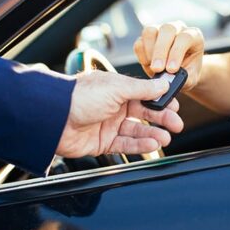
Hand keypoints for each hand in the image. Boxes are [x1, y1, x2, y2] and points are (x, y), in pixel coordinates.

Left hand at [56, 70, 183, 157]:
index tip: (175, 105)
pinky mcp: (102, 143)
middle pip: (143, 113)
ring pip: (136, 131)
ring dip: (152, 134)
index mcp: (116, 88)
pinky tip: (152, 144)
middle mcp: (113, 106)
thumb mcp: (116, 88)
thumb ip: (142, 89)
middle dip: (161, 119)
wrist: (53, 119)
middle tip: (177, 125)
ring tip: (166, 138)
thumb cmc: (80, 97)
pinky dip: (140, 146)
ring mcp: (108, 125)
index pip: (144, 94)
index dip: (160, 100)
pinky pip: (125, 145)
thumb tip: (163, 83)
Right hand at [133, 21, 203, 90]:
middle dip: (160, 51)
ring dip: (149, 51)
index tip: (171, 69)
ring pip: (150, 31)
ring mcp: (160, 29)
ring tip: (153, 68)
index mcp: (194, 36)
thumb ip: (184, 78)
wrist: (180, 72)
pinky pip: (139, 42)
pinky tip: (148, 65)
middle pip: (167, 30)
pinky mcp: (146, 37)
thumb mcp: (191, 77)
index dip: (177, 53)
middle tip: (157, 69)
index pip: (185, 38)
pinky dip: (141, 55)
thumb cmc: (189, 72)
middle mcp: (177, 28)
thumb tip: (169, 79)